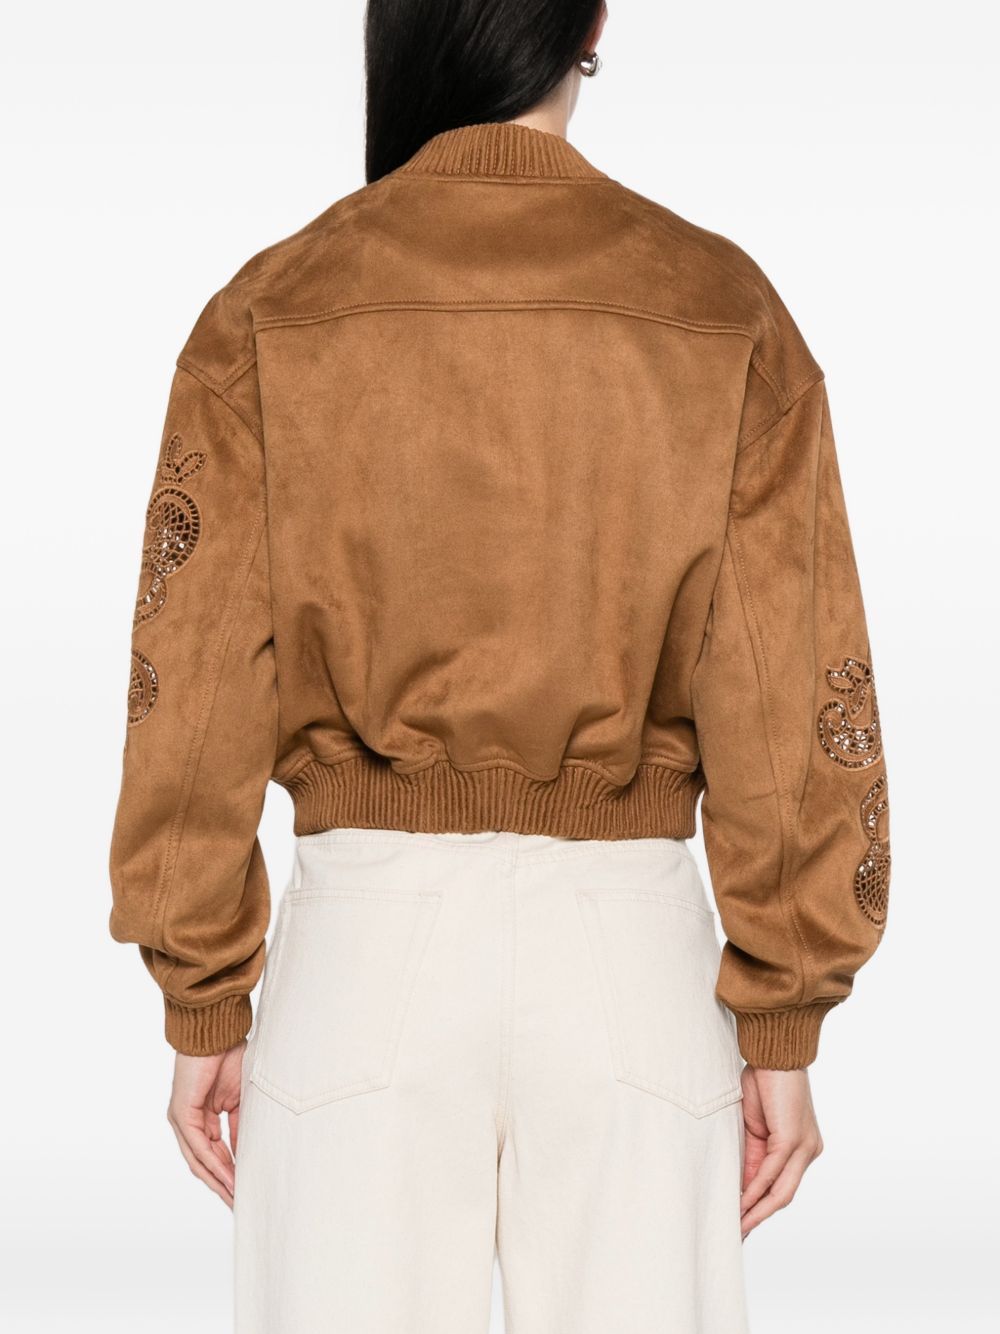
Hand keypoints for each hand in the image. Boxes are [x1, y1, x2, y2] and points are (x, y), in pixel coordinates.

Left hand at [166, 1042, 244, 1207]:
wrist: (217, 1031)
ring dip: (218, 1181)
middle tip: (240, 1204)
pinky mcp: (181, 1114)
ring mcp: (181, 1120)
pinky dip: (215, 1165)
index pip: (215, 1154)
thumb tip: (246, 1155)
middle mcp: (187, 1122)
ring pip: (199, 1161)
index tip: (246, 1190)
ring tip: (236, 1198)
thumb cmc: (230, 1056)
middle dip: (223, 1185)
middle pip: (204, 1164)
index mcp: (201, 1117)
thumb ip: (240, 1128)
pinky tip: (230, 1178)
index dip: (230, 1173)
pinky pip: (199, 1148)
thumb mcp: (240, 1100)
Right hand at [739, 1065, 822, 1238]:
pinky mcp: (792, 1139)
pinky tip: (741, 1202)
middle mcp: (809, 1151)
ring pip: (781, 1190)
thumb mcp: (755, 1126)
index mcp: (802, 1147)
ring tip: (738, 1227)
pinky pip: (772, 1173)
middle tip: (739, 1235)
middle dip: (759, 1217)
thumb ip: (752, 1155)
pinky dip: (756, 1189)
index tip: (742, 1223)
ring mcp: (804, 1146)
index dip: (761, 1206)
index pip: (781, 1185)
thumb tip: (743, 1185)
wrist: (774, 1053)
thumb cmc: (763, 1081)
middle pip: (784, 1195)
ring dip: (757, 1211)